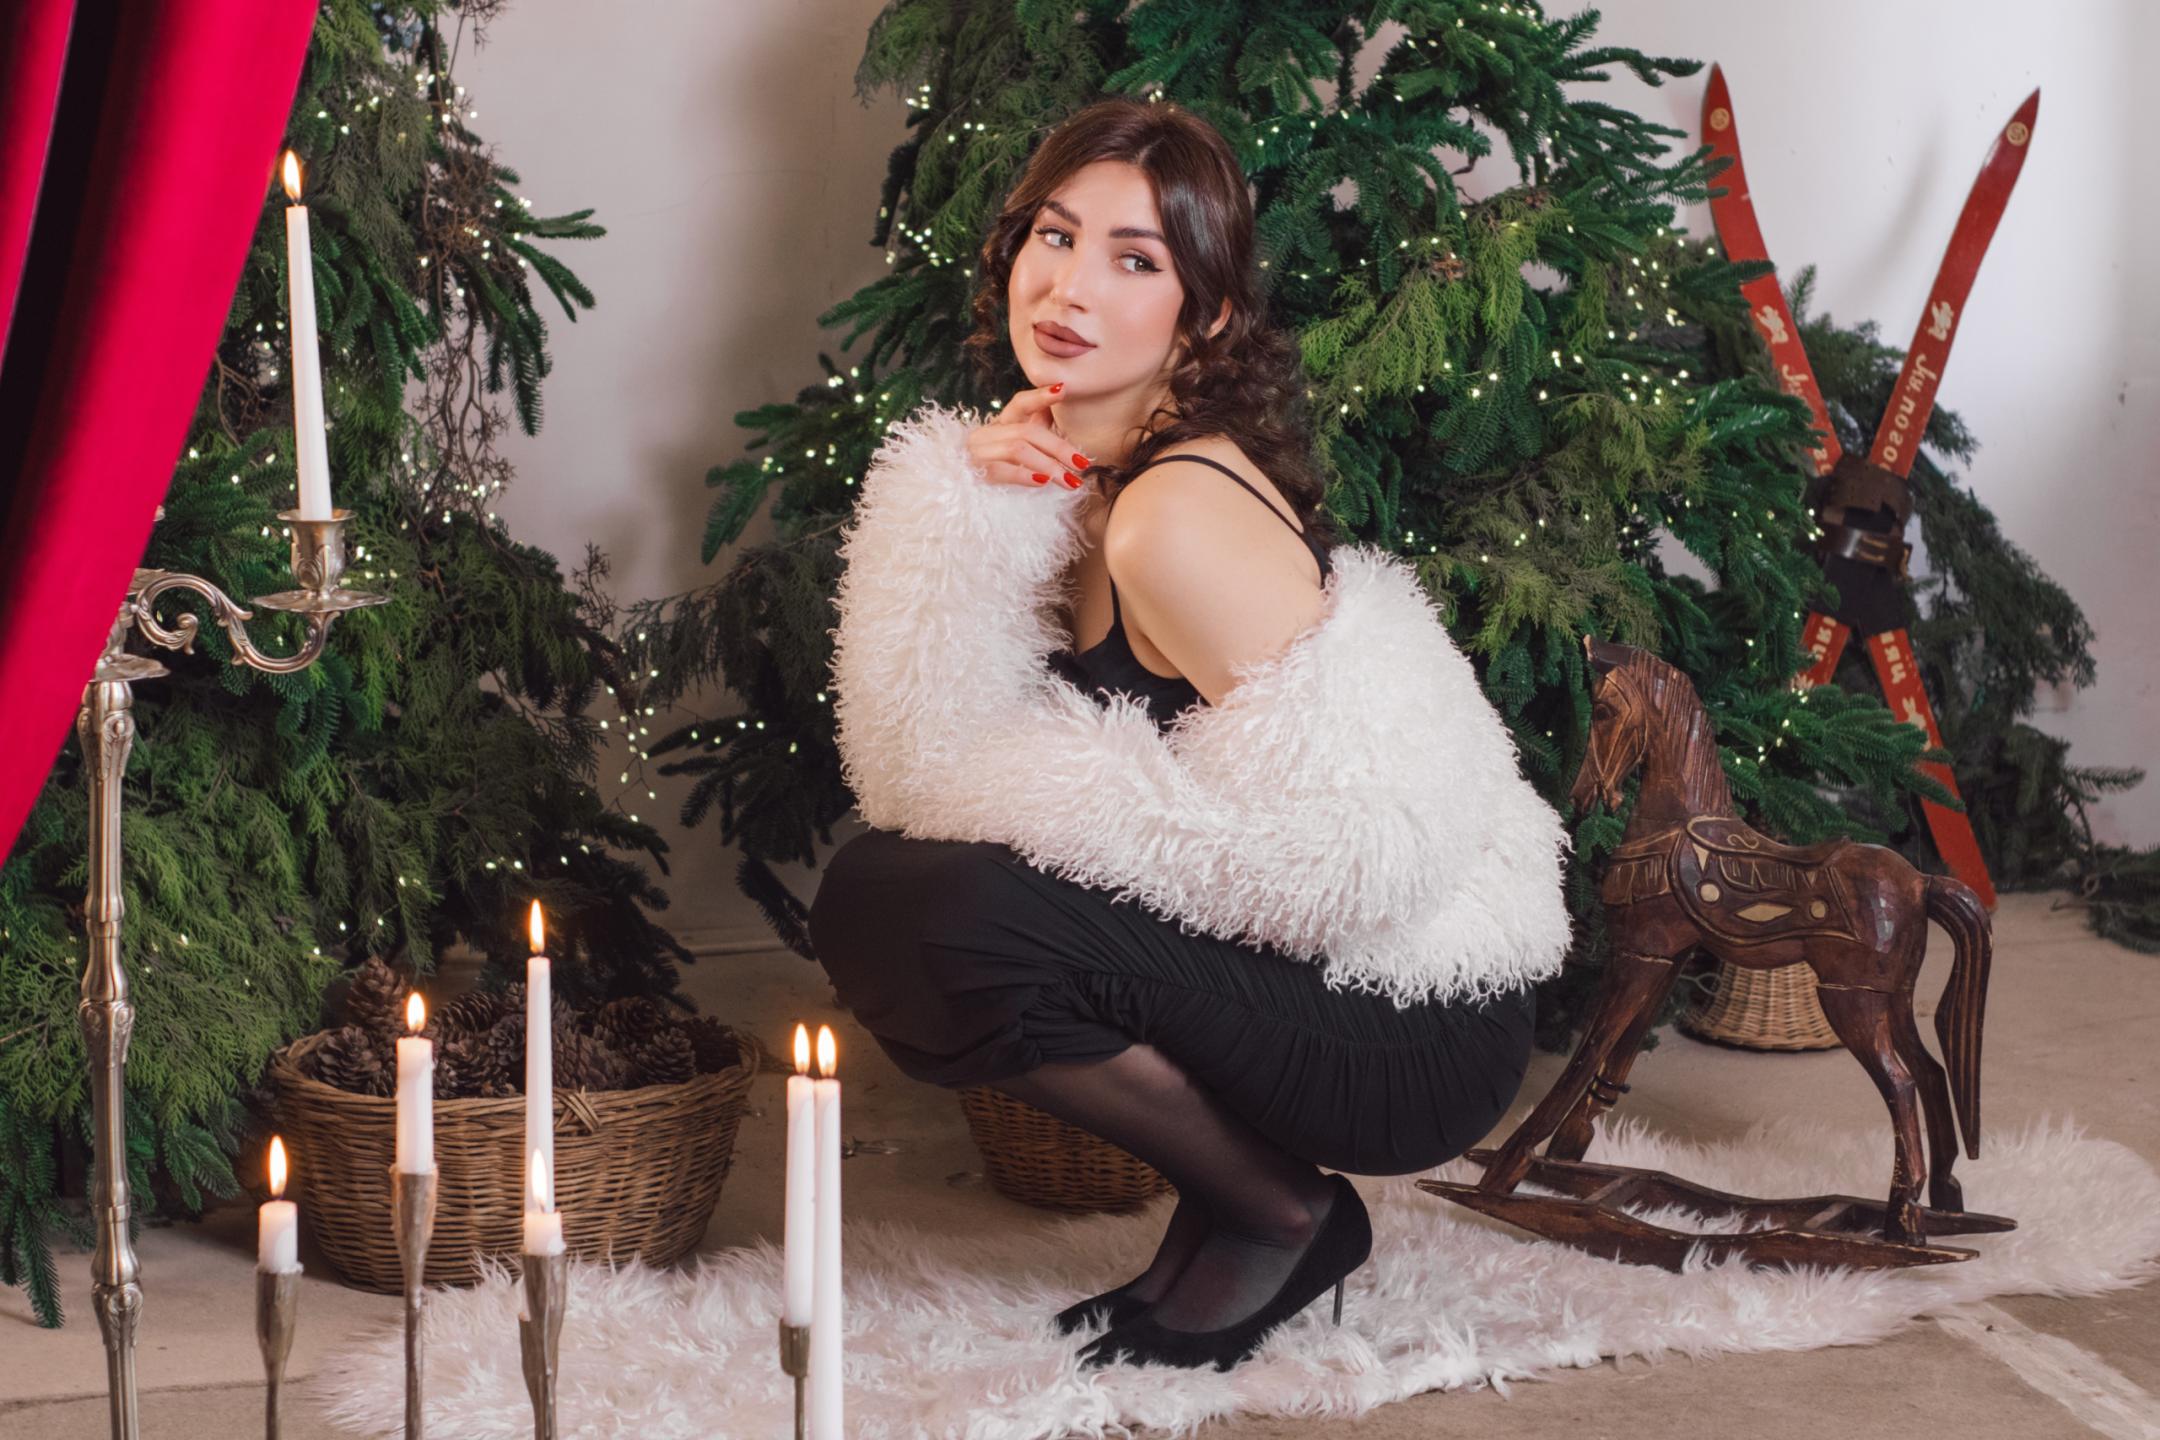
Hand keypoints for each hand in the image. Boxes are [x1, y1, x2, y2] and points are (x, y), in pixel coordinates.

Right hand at [965, 383, 1092, 488]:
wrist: (954, 486)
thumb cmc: (991, 464)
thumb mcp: (1012, 443)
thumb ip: (1034, 427)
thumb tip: (1057, 407)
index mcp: (1000, 423)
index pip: (1020, 403)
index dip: (1041, 395)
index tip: (1064, 389)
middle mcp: (988, 433)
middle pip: (1028, 431)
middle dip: (1060, 447)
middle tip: (1082, 464)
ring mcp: (980, 451)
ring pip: (1018, 449)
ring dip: (1049, 465)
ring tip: (1071, 481)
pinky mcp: (977, 472)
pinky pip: (1003, 471)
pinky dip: (1025, 476)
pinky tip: (1044, 482)